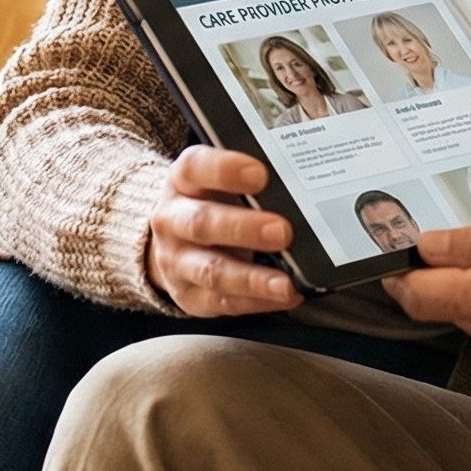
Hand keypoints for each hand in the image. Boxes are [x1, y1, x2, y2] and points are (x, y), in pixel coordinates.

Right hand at [145, 145, 301, 316]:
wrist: (174, 238)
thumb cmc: (211, 201)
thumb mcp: (220, 180)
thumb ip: (251, 178)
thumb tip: (297, 179)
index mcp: (182, 181)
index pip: (195, 168)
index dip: (225, 170)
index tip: (260, 174)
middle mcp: (172, 220)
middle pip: (202, 223)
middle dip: (244, 229)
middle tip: (282, 231)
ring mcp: (177, 261)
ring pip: (211, 271)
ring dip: (251, 278)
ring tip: (285, 282)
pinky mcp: (189, 294)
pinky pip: (224, 302)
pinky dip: (258, 301)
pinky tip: (285, 295)